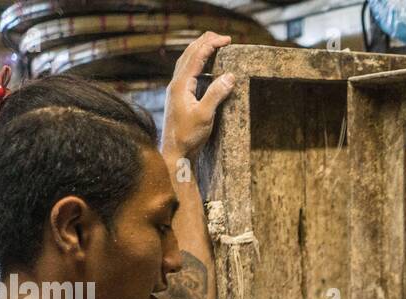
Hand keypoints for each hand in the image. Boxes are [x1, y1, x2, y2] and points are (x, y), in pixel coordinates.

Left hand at [161, 32, 237, 160]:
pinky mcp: (178, 96)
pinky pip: (187, 71)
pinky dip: (197, 62)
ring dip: (199, 50)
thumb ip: (216, 94)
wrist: (175, 152)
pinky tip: (204, 66)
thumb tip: (230, 75)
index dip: (211, 45)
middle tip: (222, 38)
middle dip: (205, 42)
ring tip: (213, 45)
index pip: (197, 56)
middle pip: (188, 53)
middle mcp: (176, 83)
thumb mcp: (205, 116)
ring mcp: (176, 89)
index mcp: (181, 84)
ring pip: (186, 61)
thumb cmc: (188, 136)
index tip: (227, 40)